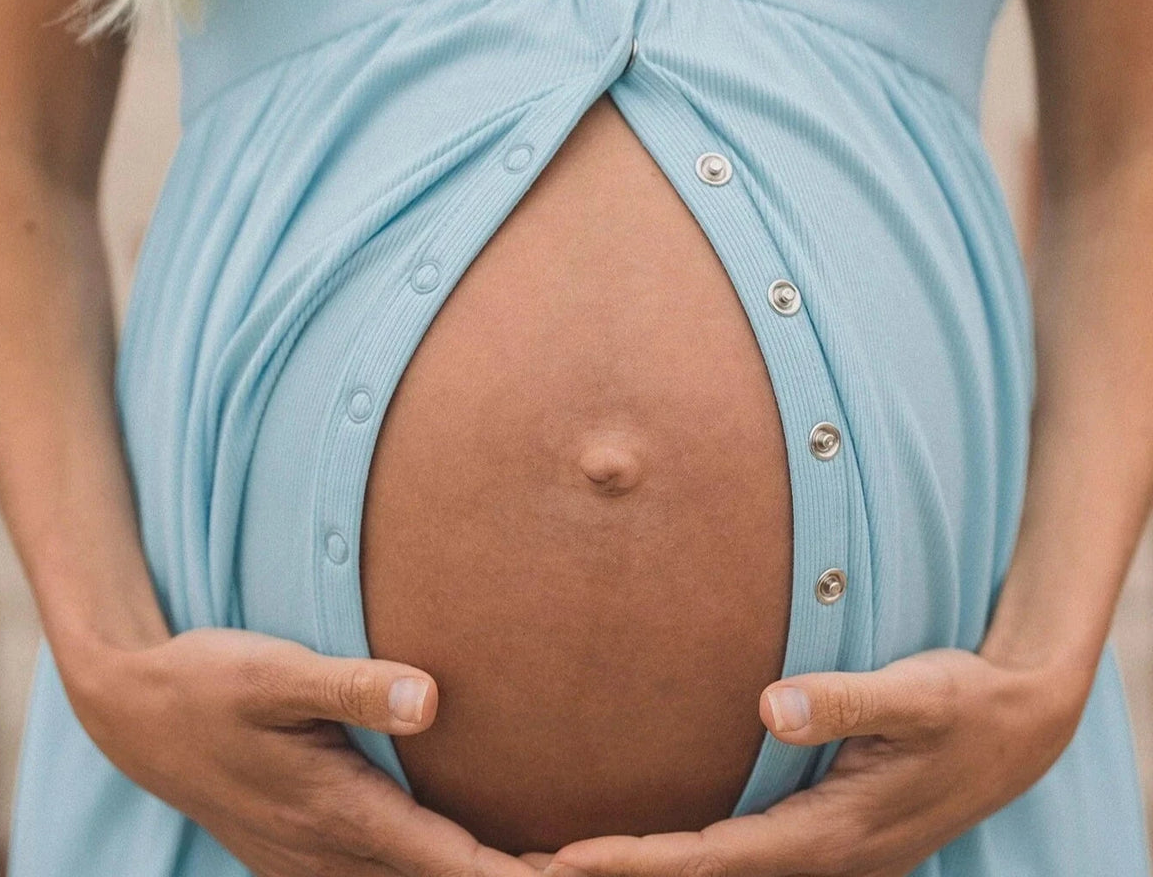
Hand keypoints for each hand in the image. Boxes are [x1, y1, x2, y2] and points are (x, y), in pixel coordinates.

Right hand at [62, 626, 540, 876]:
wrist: (136, 715)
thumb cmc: (212, 683)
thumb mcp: (275, 672)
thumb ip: (353, 685)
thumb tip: (431, 699)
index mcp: (341, 812)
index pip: (453, 866)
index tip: (587, 869)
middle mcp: (332, 855)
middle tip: (596, 863)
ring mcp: (312, 865)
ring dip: (473, 876)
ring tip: (549, 859)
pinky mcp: (300, 857)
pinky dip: (432, 871)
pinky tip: (461, 850)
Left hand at [520, 646, 1094, 876]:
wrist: (1020, 727)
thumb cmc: (963, 703)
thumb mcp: (916, 694)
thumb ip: (844, 701)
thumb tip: (769, 705)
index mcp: (833, 832)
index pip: (714, 858)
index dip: (638, 862)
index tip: (564, 860)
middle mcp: (822, 857)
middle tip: (531, 868)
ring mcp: (825, 856)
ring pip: (720, 875)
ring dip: (648, 871)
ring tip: (564, 861)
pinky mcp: (826, 839)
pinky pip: (741, 858)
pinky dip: (687, 858)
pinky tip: (652, 843)